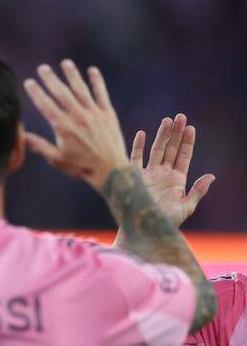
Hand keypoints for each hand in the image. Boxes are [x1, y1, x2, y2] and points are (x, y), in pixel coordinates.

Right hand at [23, 60, 129, 192]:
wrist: (111, 170)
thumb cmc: (81, 167)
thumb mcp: (57, 159)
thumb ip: (39, 146)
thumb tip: (22, 136)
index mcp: (64, 128)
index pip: (46, 106)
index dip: (36, 93)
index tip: (28, 82)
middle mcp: (78, 117)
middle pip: (62, 93)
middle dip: (51, 79)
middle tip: (42, 68)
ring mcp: (94, 114)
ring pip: (81, 90)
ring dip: (72, 75)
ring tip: (65, 63)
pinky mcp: (108, 114)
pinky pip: (101, 94)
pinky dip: (97, 81)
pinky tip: (92, 70)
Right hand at [129, 113, 214, 227]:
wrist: (142, 229)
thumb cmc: (164, 221)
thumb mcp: (186, 207)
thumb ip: (197, 191)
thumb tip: (211, 176)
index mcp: (176, 180)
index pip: (184, 156)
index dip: (188, 142)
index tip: (191, 128)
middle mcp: (163, 174)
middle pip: (171, 149)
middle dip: (176, 133)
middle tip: (181, 116)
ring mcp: (148, 174)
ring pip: (156, 150)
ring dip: (162, 135)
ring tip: (167, 120)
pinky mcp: (134, 176)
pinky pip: (135, 158)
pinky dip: (138, 146)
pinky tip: (142, 133)